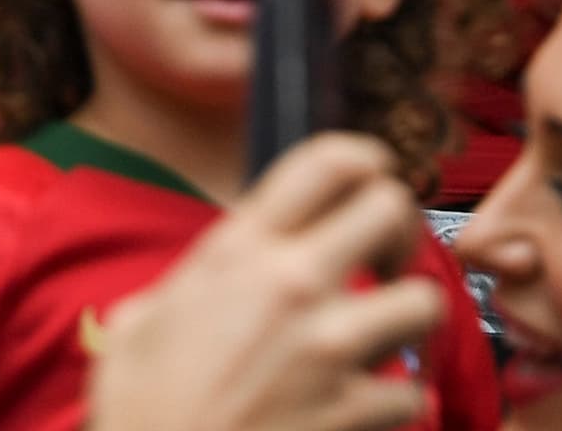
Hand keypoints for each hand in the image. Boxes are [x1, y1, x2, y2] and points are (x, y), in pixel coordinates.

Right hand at [85, 134, 442, 430]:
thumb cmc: (141, 412)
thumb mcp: (138, 322)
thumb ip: (185, 283)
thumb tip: (199, 282)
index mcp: (241, 250)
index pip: (327, 160)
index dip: (365, 157)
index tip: (372, 177)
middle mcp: (291, 283)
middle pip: (390, 207)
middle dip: (400, 228)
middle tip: (385, 257)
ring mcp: (327, 348)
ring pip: (423, 299)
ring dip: (411, 318)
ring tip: (389, 333)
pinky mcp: (350, 413)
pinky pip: (411, 392)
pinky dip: (399, 400)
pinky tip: (372, 405)